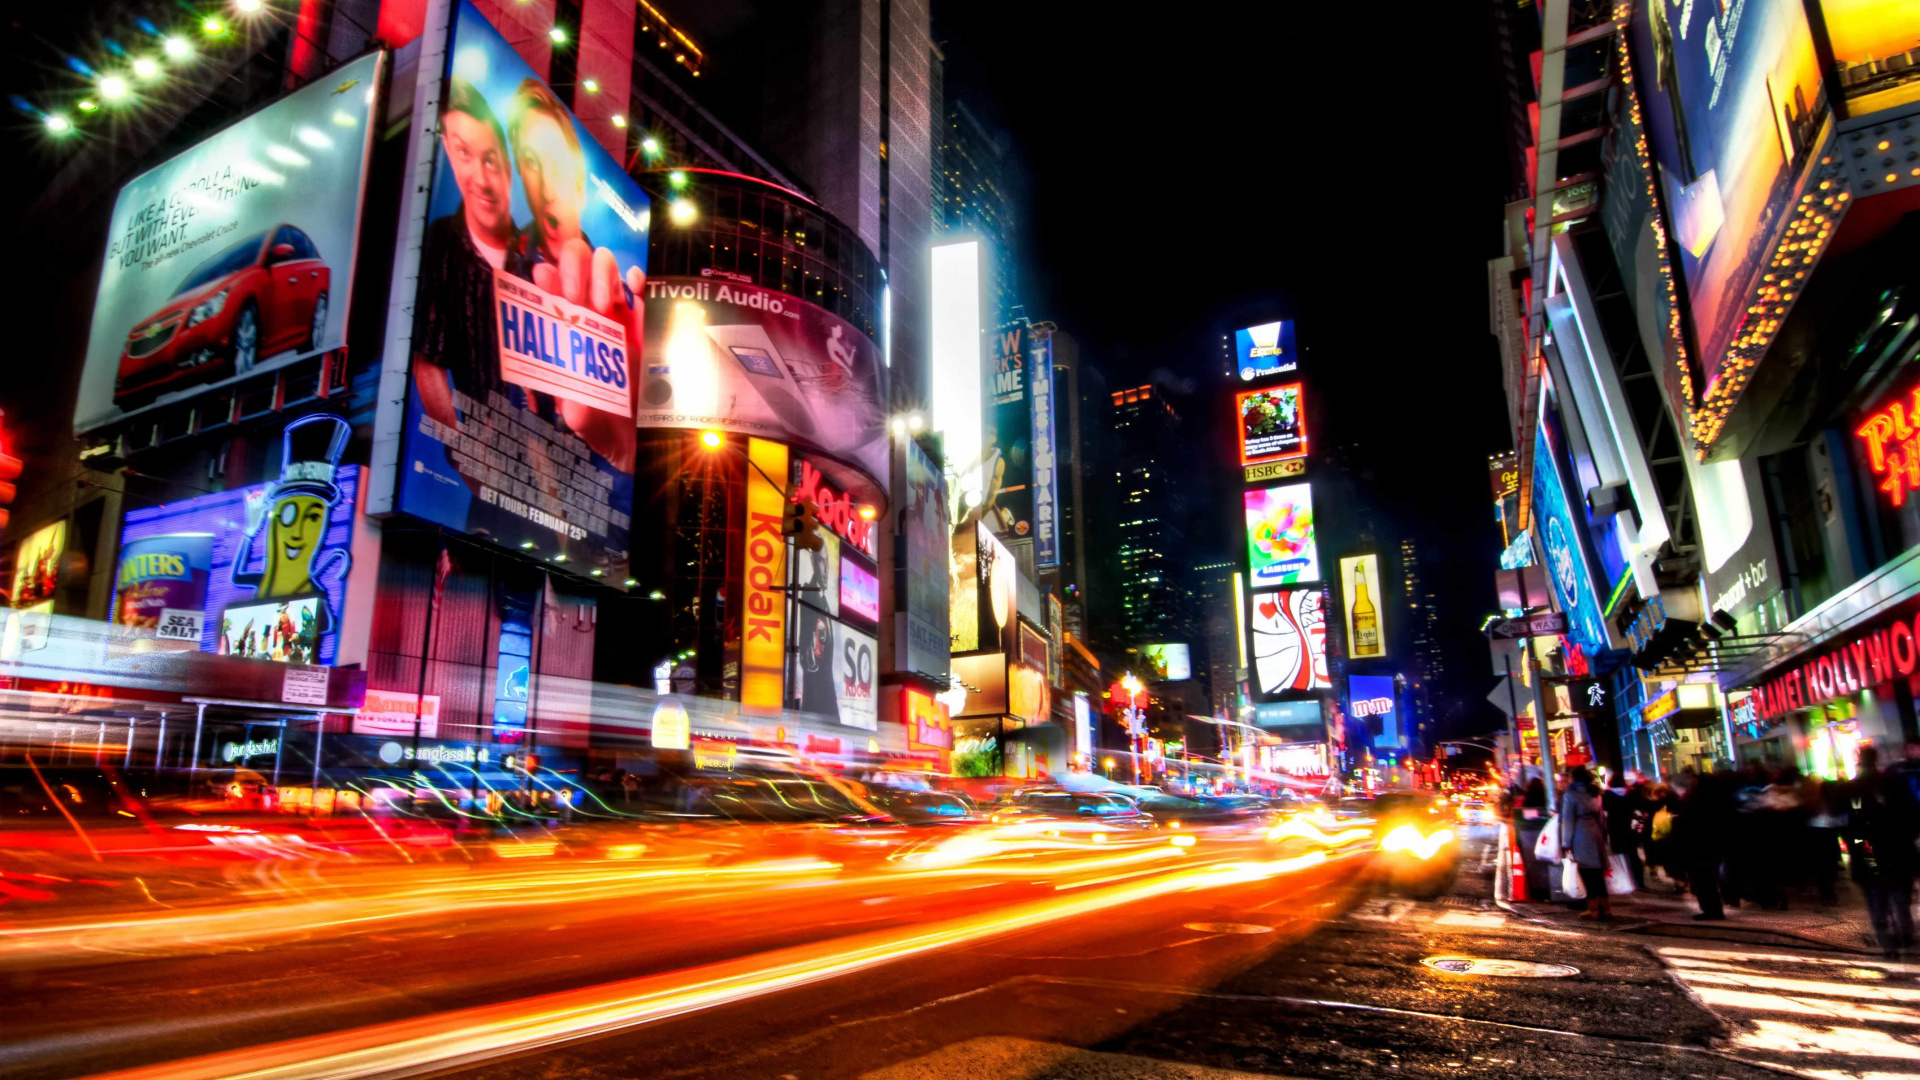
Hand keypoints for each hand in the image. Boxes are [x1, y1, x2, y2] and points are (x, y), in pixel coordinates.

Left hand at [532, 238, 643, 468]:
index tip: (546, 281)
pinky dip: (637, 278)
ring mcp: (620, 315)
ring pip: (606, 267)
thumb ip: (577, 409)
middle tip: (577, 296)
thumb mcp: (585, 421)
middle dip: (572, 268)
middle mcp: (588, 317)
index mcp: (563, 332)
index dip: (545, 276)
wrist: (645, 440)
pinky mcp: (650, 321)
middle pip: (575, 266)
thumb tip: (573, 396)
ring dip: (601, 272)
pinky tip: (633, 284)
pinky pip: (643, 288)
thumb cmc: (606, 426)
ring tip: (604, 301)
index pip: (548, 291)